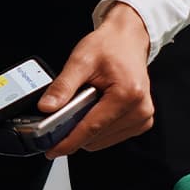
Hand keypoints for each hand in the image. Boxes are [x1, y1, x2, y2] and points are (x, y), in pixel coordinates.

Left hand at [38, 2, 153, 158]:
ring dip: (86, 130)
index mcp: (127, 94)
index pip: (92, 128)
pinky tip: (94, 110)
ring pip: (102, 140)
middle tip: (62, 114)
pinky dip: (96, 129)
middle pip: (96, 137)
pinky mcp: (141, 121)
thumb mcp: (80, 60)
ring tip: (84, 106)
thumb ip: (63, 86)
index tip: (51, 150)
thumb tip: (47, 108)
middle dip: (74, 132)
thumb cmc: (109, 46)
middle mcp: (139, 109)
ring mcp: (142, 117)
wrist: (128, 39)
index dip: (68, 142)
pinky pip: (110, 136)